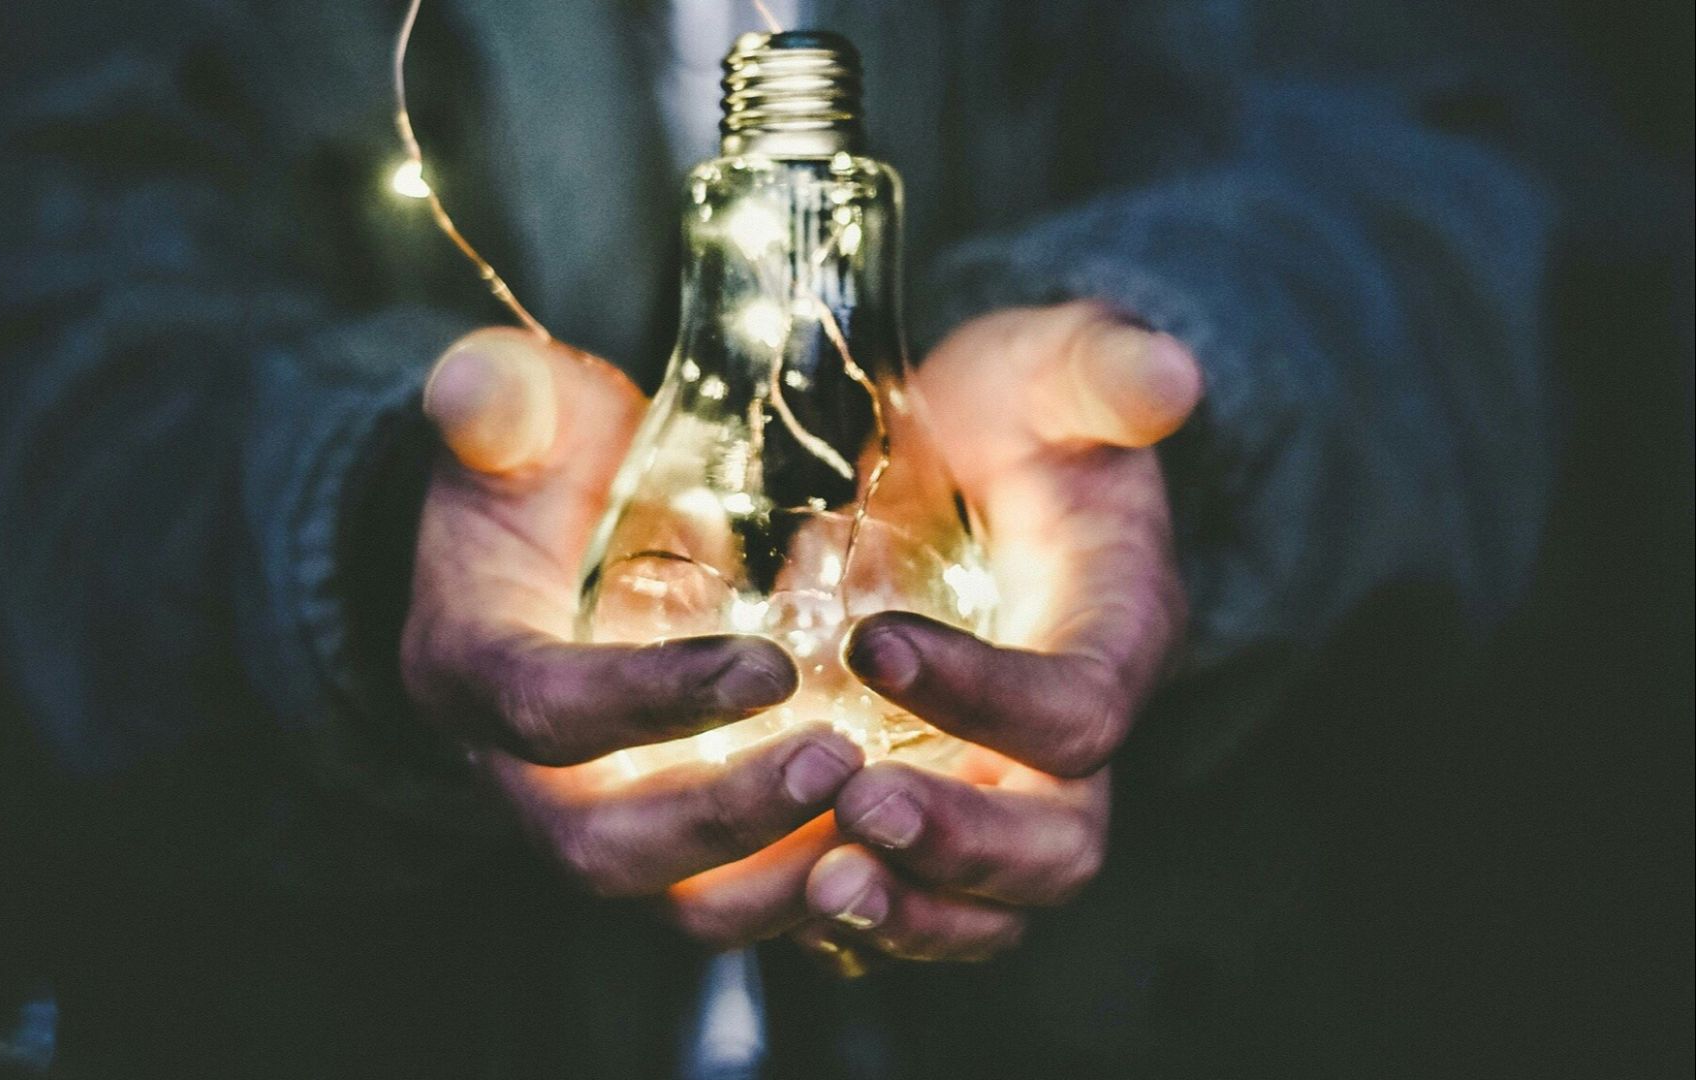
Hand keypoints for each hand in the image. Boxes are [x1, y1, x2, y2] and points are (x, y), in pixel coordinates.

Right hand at [400, 328, 864, 920]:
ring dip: (780, 880)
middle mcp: (521, 774)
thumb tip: (474, 387)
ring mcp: (599, 820)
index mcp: (472, 668)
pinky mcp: (671, 845)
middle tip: (841, 762)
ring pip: (676, 903)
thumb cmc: (543, 468)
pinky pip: (735, 902)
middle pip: (603, 847)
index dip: (650, 701)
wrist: (547, 543)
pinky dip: (814, 892)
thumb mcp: (519, 415)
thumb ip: (500, 399)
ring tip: (888, 821)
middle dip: (723, 819)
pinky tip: (901, 849)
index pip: (543, 709)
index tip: (770, 667)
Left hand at [800, 301, 1201, 964]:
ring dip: (908, 913)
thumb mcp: (1052, 368)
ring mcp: (1001, 789)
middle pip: (1057, 844)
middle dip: (962, 843)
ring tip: (818, 887)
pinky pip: (912, 904)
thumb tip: (1169, 373)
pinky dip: (853, 921)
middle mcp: (1069, 741)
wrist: (972, 463)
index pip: (1078, 708)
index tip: (873, 642)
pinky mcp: (934, 811)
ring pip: (988, 906)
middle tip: (857, 808)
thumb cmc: (1014, 414)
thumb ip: (1102, 370)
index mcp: (1115, 636)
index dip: (987, 695)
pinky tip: (775, 890)